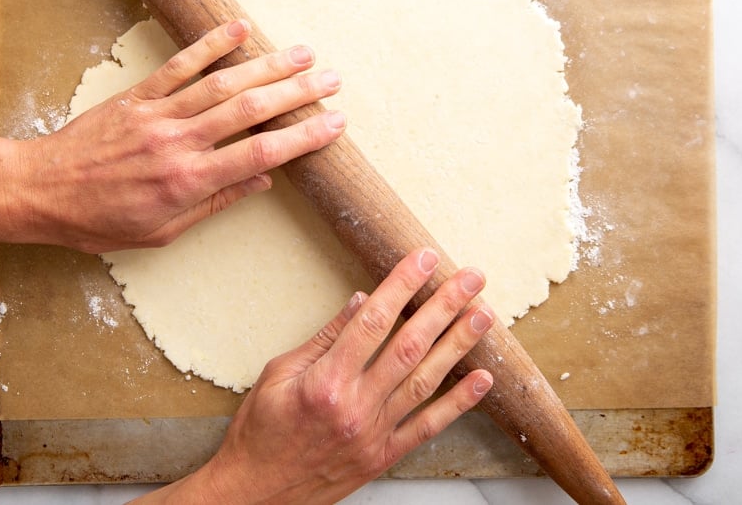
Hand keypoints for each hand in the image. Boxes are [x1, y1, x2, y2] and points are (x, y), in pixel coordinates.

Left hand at [0, 19, 345, 251]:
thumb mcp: (161, 232)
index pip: (260, 155)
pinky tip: (239, 28)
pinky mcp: (138, 95)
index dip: (303, 137)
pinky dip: (210, 45)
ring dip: (267, 65)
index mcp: (189, 182)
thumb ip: (214, 203)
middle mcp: (179, 142)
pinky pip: (180, 65)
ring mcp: (158, 114)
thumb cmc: (99, 221)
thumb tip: (260, 182)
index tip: (334, 125)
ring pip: (222, 84)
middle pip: (250, 111)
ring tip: (303, 53)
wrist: (40, 191)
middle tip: (332, 80)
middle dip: (297, 92)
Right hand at [142, 248, 494, 504]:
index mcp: (325, 380)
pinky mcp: (383, 455)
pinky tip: (482, 380)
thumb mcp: (279, 373)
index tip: (423, 259)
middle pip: (409, 346)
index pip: (373, 321)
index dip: (401, 285)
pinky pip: (428, 427)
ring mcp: (374, 433)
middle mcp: (355, 406)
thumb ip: (324, 338)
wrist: (257, 492)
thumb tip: (361, 303)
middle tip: (471, 278)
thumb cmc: (261, 430)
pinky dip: (459, 403)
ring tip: (484, 314)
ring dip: (458, 345)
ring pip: (426, 381)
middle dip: (444, 306)